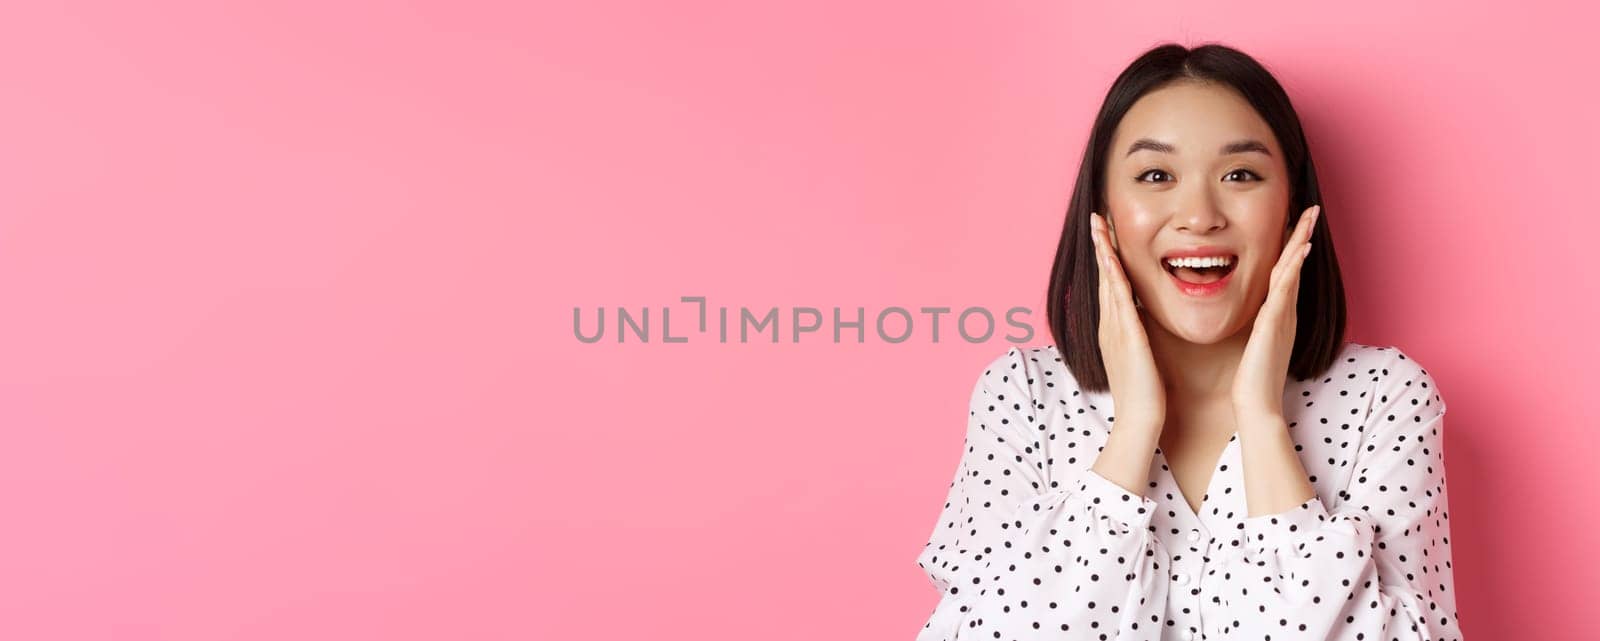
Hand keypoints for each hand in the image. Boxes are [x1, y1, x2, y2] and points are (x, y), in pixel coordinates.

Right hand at [1090, 212, 1165, 432]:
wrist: (1139, 422)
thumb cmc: (1145, 397)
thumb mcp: (1141, 361)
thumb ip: (1140, 340)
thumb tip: (1145, 325)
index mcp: (1114, 331)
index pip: (1109, 286)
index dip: (1107, 258)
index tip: (1106, 234)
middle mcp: (1109, 326)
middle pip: (1102, 276)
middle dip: (1099, 246)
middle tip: (1096, 217)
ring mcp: (1114, 330)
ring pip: (1106, 281)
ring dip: (1102, 251)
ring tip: (1098, 225)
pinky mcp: (1126, 336)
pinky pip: (1117, 298)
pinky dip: (1113, 274)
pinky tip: (1111, 256)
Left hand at [1231, 204, 1319, 421]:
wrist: (1256, 404)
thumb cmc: (1253, 378)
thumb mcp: (1255, 344)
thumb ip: (1259, 327)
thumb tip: (1257, 317)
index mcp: (1278, 314)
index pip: (1286, 273)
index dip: (1293, 248)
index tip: (1297, 224)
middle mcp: (1284, 312)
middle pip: (1295, 265)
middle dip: (1303, 236)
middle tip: (1312, 209)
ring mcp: (1282, 317)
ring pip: (1293, 272)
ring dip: (1301, 243)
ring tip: (1309, 218)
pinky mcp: (1274, 324)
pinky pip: (1286, 290)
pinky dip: (1293, 269)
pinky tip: (1299, 250)